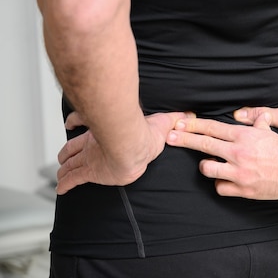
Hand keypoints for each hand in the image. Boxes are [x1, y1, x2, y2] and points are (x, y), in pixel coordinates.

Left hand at [56, 111, 191, 193]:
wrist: (135, 145)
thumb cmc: (146, 134)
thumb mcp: (165, 122)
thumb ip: (176, 118)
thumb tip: (190, 114)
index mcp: (108, 131)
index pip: (85, 124)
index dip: (76, 123)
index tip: (71, 124)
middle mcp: (95, 144)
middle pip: (74, 149)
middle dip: (68, 154)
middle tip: (63, 159)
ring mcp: (90, 158)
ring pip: (71, 164)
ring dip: (64, 169)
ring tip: (61, 175)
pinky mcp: (90, 172)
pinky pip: (73, 179)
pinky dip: (65, 184)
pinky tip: (61, 189)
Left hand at [167, 114, 277, 199]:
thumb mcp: (271, 132)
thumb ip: (258, 123)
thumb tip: (255, 115)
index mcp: (245, 136)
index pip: (212, 128)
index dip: (193, 126)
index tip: (179, 124)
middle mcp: (239, 152)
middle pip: (204, 145)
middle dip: (184, 140)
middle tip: (170, 138)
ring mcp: (240, 172)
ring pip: (208, 169)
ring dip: (207, 166)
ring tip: (210, 164)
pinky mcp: (244, 189)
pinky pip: (221, 187)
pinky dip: (221, 183)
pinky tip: (226, 180)